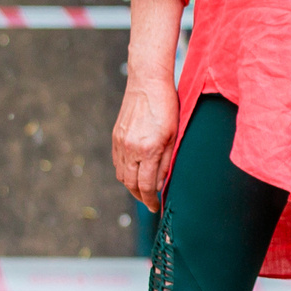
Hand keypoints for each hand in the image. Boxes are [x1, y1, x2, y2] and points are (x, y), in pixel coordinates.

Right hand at [111, 72, 180, 211]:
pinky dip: (124, 172)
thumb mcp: (174, 136)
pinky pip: (117, 163)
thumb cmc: (167, 106)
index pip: (146, 186)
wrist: (147, 82)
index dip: (150, 200)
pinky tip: (134, 173)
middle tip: (150, 203)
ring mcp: (120, 143)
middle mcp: (131, 149)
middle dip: (140, 197)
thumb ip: (166, 162)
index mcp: (148, 150)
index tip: (155, 208)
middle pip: (131, 184)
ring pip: (122, 175)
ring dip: (131, 186)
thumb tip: (161, 184)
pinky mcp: (116, 137)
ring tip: (143, 190)